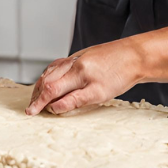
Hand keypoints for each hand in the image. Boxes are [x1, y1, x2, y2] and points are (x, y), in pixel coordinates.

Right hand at [26, 39, 144, 115]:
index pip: (51, 89)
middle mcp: (73, 62)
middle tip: (31, 108)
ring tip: (37, 96)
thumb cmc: (122, 75)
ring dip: (41, 84)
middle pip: (47, 78)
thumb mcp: (99, 94)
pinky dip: (50, 74)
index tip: (31, 112)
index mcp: (77, 72)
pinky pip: (59, 64)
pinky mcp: (81, 55)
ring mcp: (76, 57)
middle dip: (37, 94)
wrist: (136, 55)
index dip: (39, 102)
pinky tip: (51, 79)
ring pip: (51, 70)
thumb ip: (75, 100)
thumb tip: (55, 108)